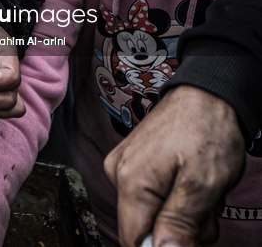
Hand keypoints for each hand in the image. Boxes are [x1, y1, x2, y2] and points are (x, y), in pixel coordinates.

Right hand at [104, 85, 244, 246]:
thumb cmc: (207, 131)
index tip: (189, 238)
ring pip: (151, 212)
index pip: (133, 239)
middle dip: (180, 228)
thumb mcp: (203, 184)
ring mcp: (123, 166)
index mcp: (131, 182)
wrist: (206, 94)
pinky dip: (173, 195)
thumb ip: (179, 221)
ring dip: (181, 211)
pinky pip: (150, 194)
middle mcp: (118, 174)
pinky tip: (188, 179)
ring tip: (201, 188)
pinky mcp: (131, 162)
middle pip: (145, 226)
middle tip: (207, 209)